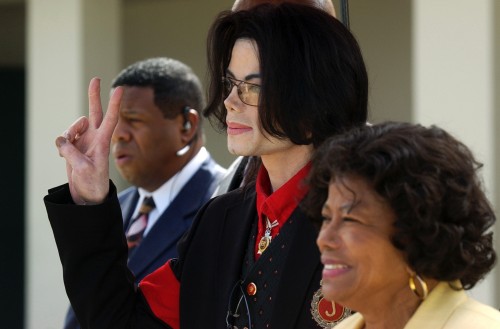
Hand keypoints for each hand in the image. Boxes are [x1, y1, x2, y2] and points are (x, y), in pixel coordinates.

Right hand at [55, 78, 122, 204]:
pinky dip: (61, 144)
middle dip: (94, 96)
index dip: (114, 103)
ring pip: (73, 126)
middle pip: (94, 112)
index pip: (111, 118)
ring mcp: (84, 140)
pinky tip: (64, 155)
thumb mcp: (83, 168)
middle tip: (95, 79)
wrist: (87, 194)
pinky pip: (63, 138)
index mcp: (103, 141)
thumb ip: (71, 152)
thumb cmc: (92, 183)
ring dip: (68, 133)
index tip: (119, 88)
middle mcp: (95, 137)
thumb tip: (61, 140)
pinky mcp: (74, 146)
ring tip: (67, 149)